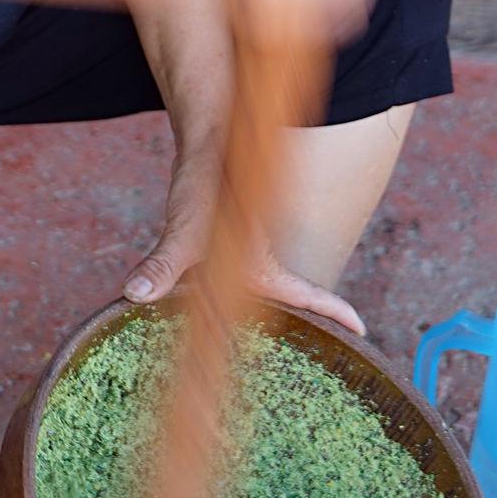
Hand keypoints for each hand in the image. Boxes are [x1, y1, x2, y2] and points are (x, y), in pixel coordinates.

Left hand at [121, 153, 366, 335]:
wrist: (203, 146)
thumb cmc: (204, 184)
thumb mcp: (185, 228)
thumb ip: (163, 264)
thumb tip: (134, 295)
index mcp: (263, 266)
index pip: (308, 295)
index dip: (336, 313)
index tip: (362, 329)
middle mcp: (259, 265)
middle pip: (292, 301)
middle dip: (311, 321)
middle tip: (331, 342)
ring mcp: (244, 258)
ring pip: (263, 294)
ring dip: (266, 316)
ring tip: (253, 352)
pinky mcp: (224, 252)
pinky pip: (231, 287)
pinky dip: (223, 307)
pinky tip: (204, 319)